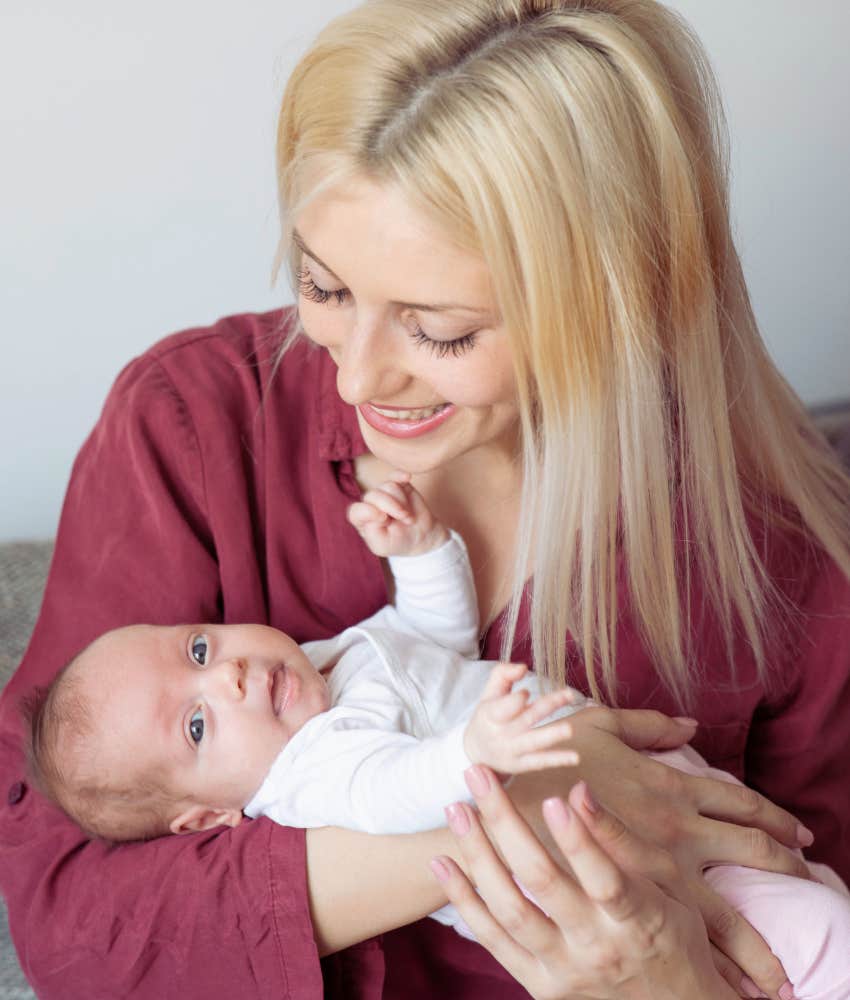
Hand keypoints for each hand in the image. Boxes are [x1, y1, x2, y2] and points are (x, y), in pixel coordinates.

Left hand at [347, 471, 448, 556]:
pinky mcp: (398, 485)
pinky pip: (396, 475)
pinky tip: (407, 478)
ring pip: (389, 487)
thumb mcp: (382, 545)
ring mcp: (384, 493)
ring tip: (408, 516)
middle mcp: (370, 503)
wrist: (419, 538)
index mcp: (361, 519)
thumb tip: (375, 510)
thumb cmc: (397, 543)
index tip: (385, 520)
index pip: (356, 510)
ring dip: (402, 502)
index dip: (369, 512)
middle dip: (393, 507)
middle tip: (405, 519)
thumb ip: (372, 531)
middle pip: (374, 495)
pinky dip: (400, 475)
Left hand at [433, 769, 738, 999]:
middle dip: (506, 823)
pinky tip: (443, 863)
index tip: (551, 796)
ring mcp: (564, 971)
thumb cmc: (673, 934)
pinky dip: (465, 901)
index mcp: (639, 921)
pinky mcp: (540, 986)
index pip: (606, 880)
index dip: (578, 840)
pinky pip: (493, 941)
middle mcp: (598, 949)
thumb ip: (622, 841)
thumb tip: (579, 790)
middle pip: (543, 883)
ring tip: (456, 809)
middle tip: (479, 775)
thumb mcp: (667, 886)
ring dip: (477, 855)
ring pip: (510, 910)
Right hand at [463, 662, 578, 773]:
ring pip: (534, 742)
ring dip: (552, 735)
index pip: (504, 707)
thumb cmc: (488, 717)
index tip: (526, 693)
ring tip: (569, 729)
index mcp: (490, 714)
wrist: (476, 752)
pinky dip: (557, 760)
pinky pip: (540, 762)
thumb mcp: (489, 693)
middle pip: (527, 718)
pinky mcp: (522, 764)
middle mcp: (501, 733)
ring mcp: (512, 751)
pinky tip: (575, 757)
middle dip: (548, 705)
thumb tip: (523, 667)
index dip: (517, 700)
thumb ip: (503, 674)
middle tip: (568, 694)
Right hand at [508, 708, 806, 998]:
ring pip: (728, 914)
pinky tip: (720, 983)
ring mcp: (659, 870)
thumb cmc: (552, 754)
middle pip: (755, 854)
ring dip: (757, 945)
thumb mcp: (599, 724)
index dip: (779, 819)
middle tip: (813, 885)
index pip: (745, 803)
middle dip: (791, 873)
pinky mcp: (632, 900)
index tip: (804, 838)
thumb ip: (647, 724)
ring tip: (779, 977)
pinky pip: (680, 937)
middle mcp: (678, 829)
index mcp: (672, 784)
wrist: (506, 794)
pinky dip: (707, 962)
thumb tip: (690, 724)